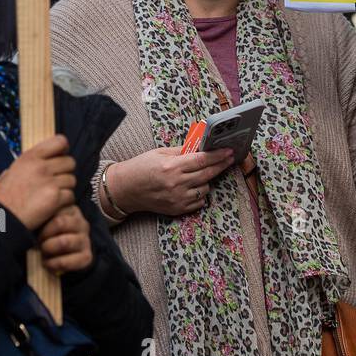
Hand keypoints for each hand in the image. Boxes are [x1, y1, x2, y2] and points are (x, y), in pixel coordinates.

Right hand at [0, 134, 75, 231]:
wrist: (1, 219)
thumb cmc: (1, 199)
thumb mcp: (9, 173)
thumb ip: (25, 166)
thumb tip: (36, 162)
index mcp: (30, 157)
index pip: (59, 142)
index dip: (63, 149)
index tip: (62, 156)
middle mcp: (41, 166)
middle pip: (70, 162)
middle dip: (66, 172)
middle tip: (57, 182)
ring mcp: (50, 182)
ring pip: (72, 180)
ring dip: (66, 189)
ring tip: (53, 197)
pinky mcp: (55, 198)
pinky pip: (70, 196)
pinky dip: (65, 203)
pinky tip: (55, 207)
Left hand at [38, 205, 91, 274]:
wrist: (56, 259)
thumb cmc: (45, 235)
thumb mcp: (41, 219)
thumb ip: (41, 211)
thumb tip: (32, 202)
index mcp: (70, 209)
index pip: (57, 204)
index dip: (42, 216)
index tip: (34, 223)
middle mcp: (81, 222)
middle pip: (60, 223)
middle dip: (44, 234)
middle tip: (37, 240)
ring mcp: (85, 239)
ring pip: (64, 242)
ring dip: (49, 249)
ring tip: (42, 252)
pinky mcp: (87, 257)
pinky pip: (69, 261)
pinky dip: (55, 264)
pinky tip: (48, 264)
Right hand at [106, 146, 233, 217]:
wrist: (125, 189)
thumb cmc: (141, 167)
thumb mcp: (160, 152)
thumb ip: (182, 151)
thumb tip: (201, 147)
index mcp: (172, 166)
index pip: (202, 160)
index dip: (218, 155)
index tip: (228, 151)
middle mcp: (176, 183)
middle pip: (207, 173)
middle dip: (221, 165)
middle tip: (229, 158)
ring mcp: (177, 198)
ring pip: (205, 188)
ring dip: (207, 180)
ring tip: (200, 173)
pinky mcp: (177, 209)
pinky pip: (199, 201)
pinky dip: (200, 193)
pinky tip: (193, 186)